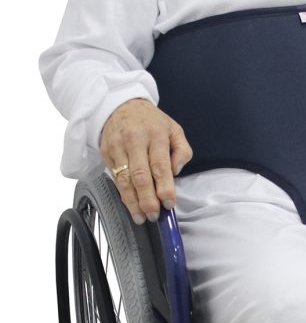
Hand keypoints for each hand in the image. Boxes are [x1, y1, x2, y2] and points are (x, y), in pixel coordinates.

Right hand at [99, 98, 192, 223]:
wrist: (122, 105)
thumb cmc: (152, 122)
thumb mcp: (174, 129)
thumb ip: (182, 150)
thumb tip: (176, 171)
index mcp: (156, 134)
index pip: (160, 166)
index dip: (164, 188)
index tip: (169, 203)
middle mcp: (135, 140)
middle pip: (140, 176)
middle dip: (147, 200)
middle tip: (154, 215)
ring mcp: (118, 147)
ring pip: (124, 180)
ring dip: (132, 202)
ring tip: (141, 217)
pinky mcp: (106, 152)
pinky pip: (114, 178)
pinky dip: (122, 194)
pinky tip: (130, 204)